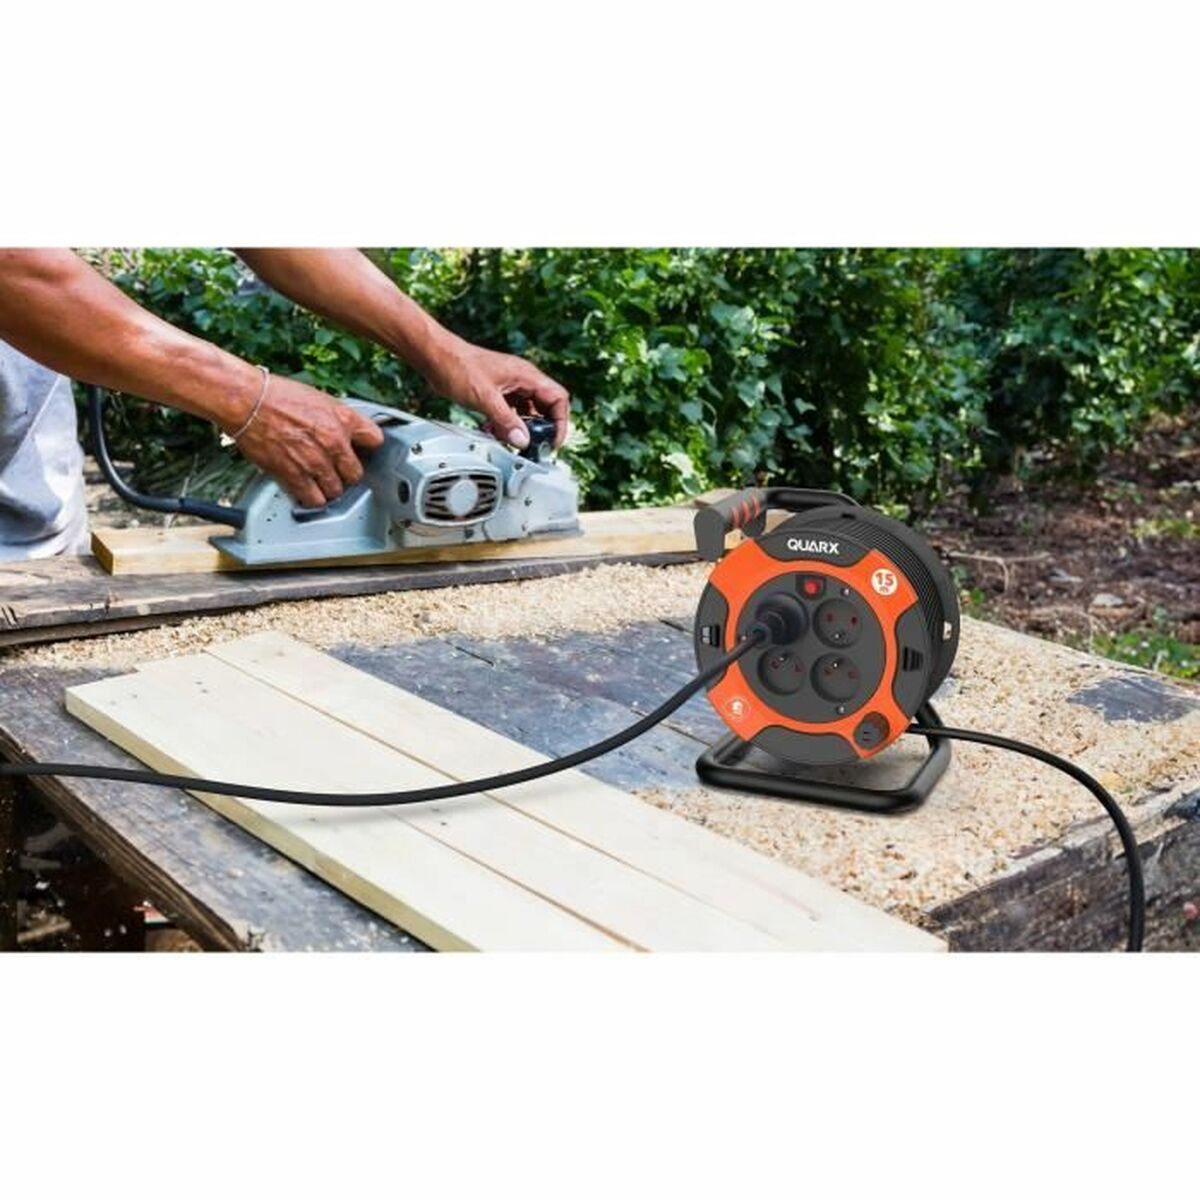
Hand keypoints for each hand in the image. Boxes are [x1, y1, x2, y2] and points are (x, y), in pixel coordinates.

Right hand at [230, 375, 384, 507]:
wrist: (247, 401)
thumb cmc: (275, 395)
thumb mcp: (318, 399)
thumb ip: (335, 419)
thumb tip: (344, 432)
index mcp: (343, 418)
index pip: (375, 440)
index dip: (367, 448)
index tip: (361, 452)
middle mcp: (334, 442)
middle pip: (356, 473)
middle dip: (347, 474)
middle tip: (338, 471)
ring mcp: (316, 461)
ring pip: (336, 490)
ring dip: (329, 488)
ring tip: (320, 482)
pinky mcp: (295, 476)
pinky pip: (314, 499)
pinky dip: (311, 498)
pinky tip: (308, 491)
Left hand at [424, 337, 569, 449]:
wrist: (435, 356)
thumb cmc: (457, 366)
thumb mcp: (485, 398)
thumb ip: (506, 421)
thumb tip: (523, 440)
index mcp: (526, 375)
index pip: (558, 399)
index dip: (560, 422)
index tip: (552, 441)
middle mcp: (522, 379)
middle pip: (545, 407)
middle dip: (540, 428)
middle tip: (532, 445)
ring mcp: (510, 385)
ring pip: (527, 411)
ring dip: (520, 427)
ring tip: (510, 439)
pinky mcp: (497, 391)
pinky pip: (511, 410)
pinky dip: (507, 423)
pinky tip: (495, 430)